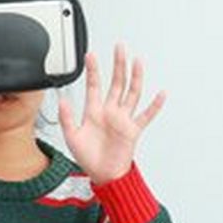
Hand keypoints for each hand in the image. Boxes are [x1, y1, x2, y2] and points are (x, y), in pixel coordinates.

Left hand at [58, 44, 165, 185]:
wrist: (104, 175)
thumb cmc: (88, 158)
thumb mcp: (72, 137)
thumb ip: (67, 118)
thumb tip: (62, 101)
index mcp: (94, 112)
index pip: (94, 85)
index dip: (93, 70)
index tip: (91, 55)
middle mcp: (110, 112)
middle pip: (116, 83)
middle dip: (117, 65)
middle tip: (119, 48)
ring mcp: (123, 120)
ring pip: (131, 93)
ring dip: (135, 77)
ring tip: (137, 61)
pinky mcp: (133, 130)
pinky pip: (146, 115)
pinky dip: (154, 105)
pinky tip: (160, 94)